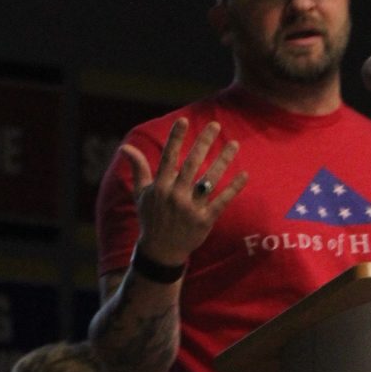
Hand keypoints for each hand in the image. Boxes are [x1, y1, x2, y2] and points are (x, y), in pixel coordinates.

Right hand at [123, 116, 247, 269]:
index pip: (168, 158)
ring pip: (209, 180)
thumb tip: (126, 147)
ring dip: (223, 161)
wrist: (160, 251)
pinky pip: (222, 201)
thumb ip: (138, 169)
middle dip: (203, 143)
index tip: (184, 120)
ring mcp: (191, 209)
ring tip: (234, 144)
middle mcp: (175, 196)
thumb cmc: (150, 218)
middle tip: (215, 125)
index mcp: (160, 187)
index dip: (175, 139)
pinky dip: (234, 188)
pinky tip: (244, 174)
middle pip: (192, 164)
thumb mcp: (141, 194)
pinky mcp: (205, 221)